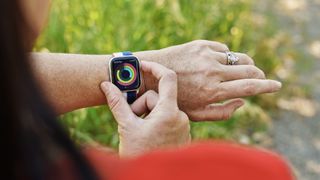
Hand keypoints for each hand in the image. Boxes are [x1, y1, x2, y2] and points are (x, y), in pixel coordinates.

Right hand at [100, 61, 190, 156]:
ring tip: (138, 131)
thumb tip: (106, 85)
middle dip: (141, 104)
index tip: (142, 65)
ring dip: (146, 114)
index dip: (154, 68)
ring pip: (161, 108)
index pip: (168, 78)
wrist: (153, 178)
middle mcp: (180, 117)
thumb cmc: (141, 155)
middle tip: (130, 119)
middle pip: (157, 97)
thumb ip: (117, 103)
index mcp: (169, 112)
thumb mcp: (127, 127)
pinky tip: (146, 134)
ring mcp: (182, 126)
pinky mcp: (180, 133)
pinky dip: (154, 121)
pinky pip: (166, 118)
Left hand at [137, 40, 280, 120]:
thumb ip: (222, 112)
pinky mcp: (200, 44)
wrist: (150, 75)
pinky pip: (224, 49)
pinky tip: (218, 63)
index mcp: (212, 91)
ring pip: (239, 58)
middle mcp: (212, 72)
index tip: (277, 85)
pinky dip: (226, 57)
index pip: (250, 86)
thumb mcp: (196, 114)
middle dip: (258, 75)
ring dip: (243, 66)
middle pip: (249, 70)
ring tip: (239, 72)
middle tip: (259, 78)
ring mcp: (207, 56)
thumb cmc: (174, 98)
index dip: (267, 86)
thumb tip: (242, 100)